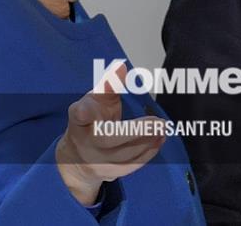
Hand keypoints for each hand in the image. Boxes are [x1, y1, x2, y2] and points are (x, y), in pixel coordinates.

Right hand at [55, 63, 165, 204]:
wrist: (77, 158)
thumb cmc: (91, 122)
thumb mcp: (95, 100)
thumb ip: (109, 85)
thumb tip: (121, 66)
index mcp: (79, 120)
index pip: (78, 114)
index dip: (82, 111)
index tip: (85, 108)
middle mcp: (85, 142)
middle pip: (108, 139)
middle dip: (135, 132)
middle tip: (158, 122)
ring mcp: (96, 161)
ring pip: (124, 155)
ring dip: (147, 142)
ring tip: (162, 128)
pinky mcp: (109, 173)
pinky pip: (131, 166)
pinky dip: (148, 153)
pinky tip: (159, 140)